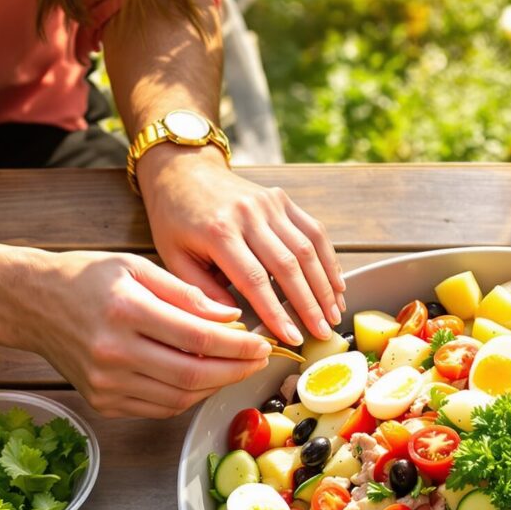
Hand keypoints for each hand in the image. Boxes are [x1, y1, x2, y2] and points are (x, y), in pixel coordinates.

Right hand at [20, 250, 269, 418]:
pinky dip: (187, 396)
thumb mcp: (136, 267)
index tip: (262, 343)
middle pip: (193, 374)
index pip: (198, 337)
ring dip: (215, 387)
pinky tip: (202, 379)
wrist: (30, 302)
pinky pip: (159, 407)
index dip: (238, 345)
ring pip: (179, 398)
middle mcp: (114, 352)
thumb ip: (186, 294)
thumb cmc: (85, 277)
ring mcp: (106, 383)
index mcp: (125, 311)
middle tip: (259, 360)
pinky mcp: (103, 402)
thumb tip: (232, 318)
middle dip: (235, 371)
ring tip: (234, 369)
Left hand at [138, 148, 343, 345]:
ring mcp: (269, 204)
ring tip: (335, 314)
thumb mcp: (174, 258)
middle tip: (322, 333)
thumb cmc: (175, 220)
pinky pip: (313, 230)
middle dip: (309, 304)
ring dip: (325, 285)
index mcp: (218, 231)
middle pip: (288, 266)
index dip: (276, 312)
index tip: (291, 338)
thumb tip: (235, 324)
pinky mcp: (281, 200)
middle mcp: (248, 215)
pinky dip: (329, 259)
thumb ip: (203, 292)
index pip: (254, 280)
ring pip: (307, 249)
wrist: (183, 171)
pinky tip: (336, 284)